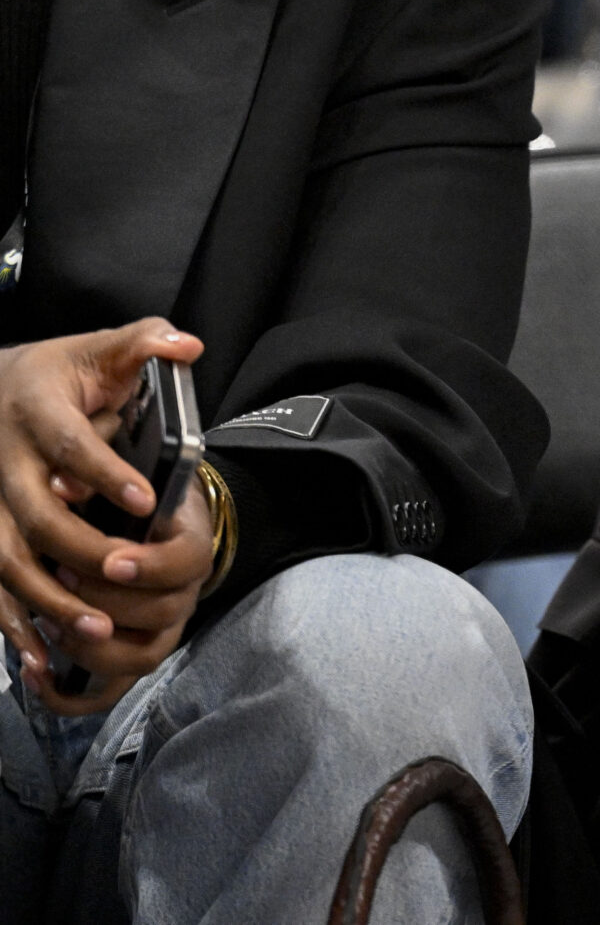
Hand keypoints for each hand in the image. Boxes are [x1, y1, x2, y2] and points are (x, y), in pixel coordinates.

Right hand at [0, 320, 213, 712]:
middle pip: (36, 514)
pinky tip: (39, 654)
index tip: (144, 501)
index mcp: (36, 413)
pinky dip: (9, 621)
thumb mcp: (100, 349)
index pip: (72, 445)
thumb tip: (186, 345)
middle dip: (79, 547)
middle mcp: (5, 462)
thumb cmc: (59, 373)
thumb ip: (144, 342)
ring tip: (92, 626)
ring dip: (45, 597)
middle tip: (123, 571)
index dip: (106, 473)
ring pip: (5, 558)